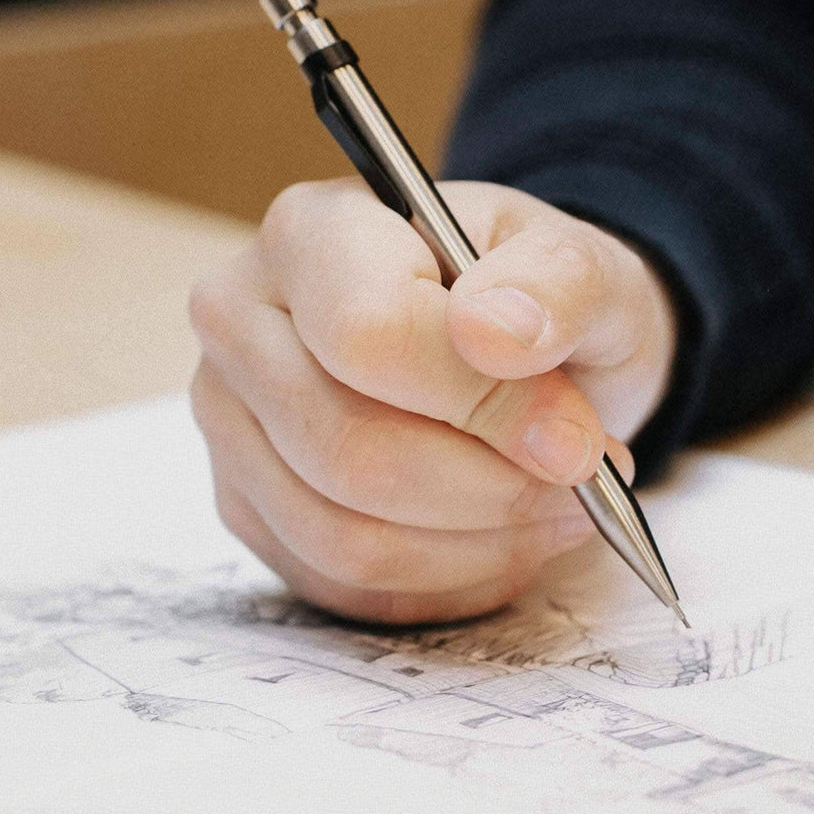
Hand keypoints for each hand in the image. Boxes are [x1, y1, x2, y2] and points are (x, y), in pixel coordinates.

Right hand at [189, 178, 675, 623]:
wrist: (501, 338)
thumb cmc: (534, 298)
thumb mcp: (581, 267)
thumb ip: (555, 285)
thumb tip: (496, 336)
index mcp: (311, 232)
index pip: (369, 336)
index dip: (484, 405)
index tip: (577, 440)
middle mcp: (242, 320)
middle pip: (349, 451)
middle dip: (490, 490)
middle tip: (581, 483)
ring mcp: (232, 419)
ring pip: (344, 535)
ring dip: (476, 544)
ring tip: (554, 509)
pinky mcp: (248, 500)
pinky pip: (341, 580)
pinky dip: (443, 577)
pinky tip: (499, 535)